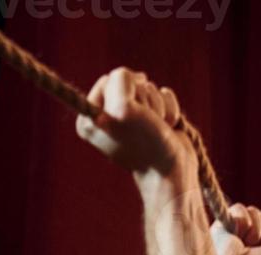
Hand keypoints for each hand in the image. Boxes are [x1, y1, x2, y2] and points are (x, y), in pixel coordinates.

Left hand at [76, 68, 193, 179]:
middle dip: (145, 100)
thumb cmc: (145, 143)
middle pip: (131, 81)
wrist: (171, 171)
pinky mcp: (154, 117)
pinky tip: (167, 127)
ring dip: (159, 107)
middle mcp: (107, 115)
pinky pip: (164, 95)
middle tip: (146, 124)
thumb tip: (138, 77)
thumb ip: (120, 80)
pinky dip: (170, 110)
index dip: (126, 93)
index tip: (131, 117)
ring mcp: (132, 117)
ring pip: (150, 88)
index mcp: (89, 116)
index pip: (109, 79)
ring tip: (157, 129)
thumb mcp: (123, 108)